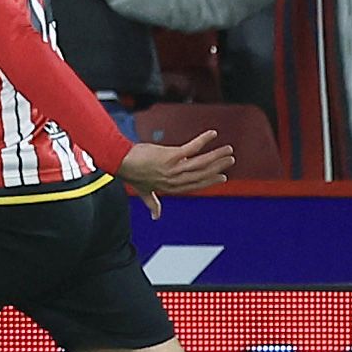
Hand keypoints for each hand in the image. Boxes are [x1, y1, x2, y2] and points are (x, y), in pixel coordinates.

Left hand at [120, 129, 234, 217]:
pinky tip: (212, 134)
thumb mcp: (144, 192)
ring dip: (216, 156)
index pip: (195, 184)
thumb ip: (152, 204)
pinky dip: (203, 141)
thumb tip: (155, 216)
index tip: (222, 177)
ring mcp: (174, 168)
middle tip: (230, 161)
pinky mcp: (171, 156)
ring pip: (201, 163)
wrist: (121, 161)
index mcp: (171, 187)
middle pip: (201, 174)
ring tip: (228, 150)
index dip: (209, 180)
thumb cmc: (132, 173)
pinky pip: (192, 148)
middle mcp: (175, 180)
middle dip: (218, 167)